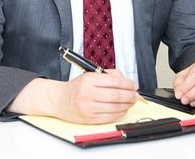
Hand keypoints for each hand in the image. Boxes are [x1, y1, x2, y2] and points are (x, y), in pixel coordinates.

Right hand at [10, 70, 138, 123]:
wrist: (59, 100)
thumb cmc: (76, 87)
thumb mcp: (90, 74)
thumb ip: (109, 75)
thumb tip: (127, 81)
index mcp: (89, 80)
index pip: (114, 82)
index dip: (128, 84)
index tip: (134, 85)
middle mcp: (88, 93)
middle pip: (117, 95)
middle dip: (130, 95)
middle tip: (136, 94)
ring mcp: (88, 108)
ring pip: (115, 107)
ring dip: (127, 105)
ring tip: (131, 101)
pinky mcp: (89, 119)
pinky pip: (110, 117)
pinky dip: (120, 113)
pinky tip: (123, 109)